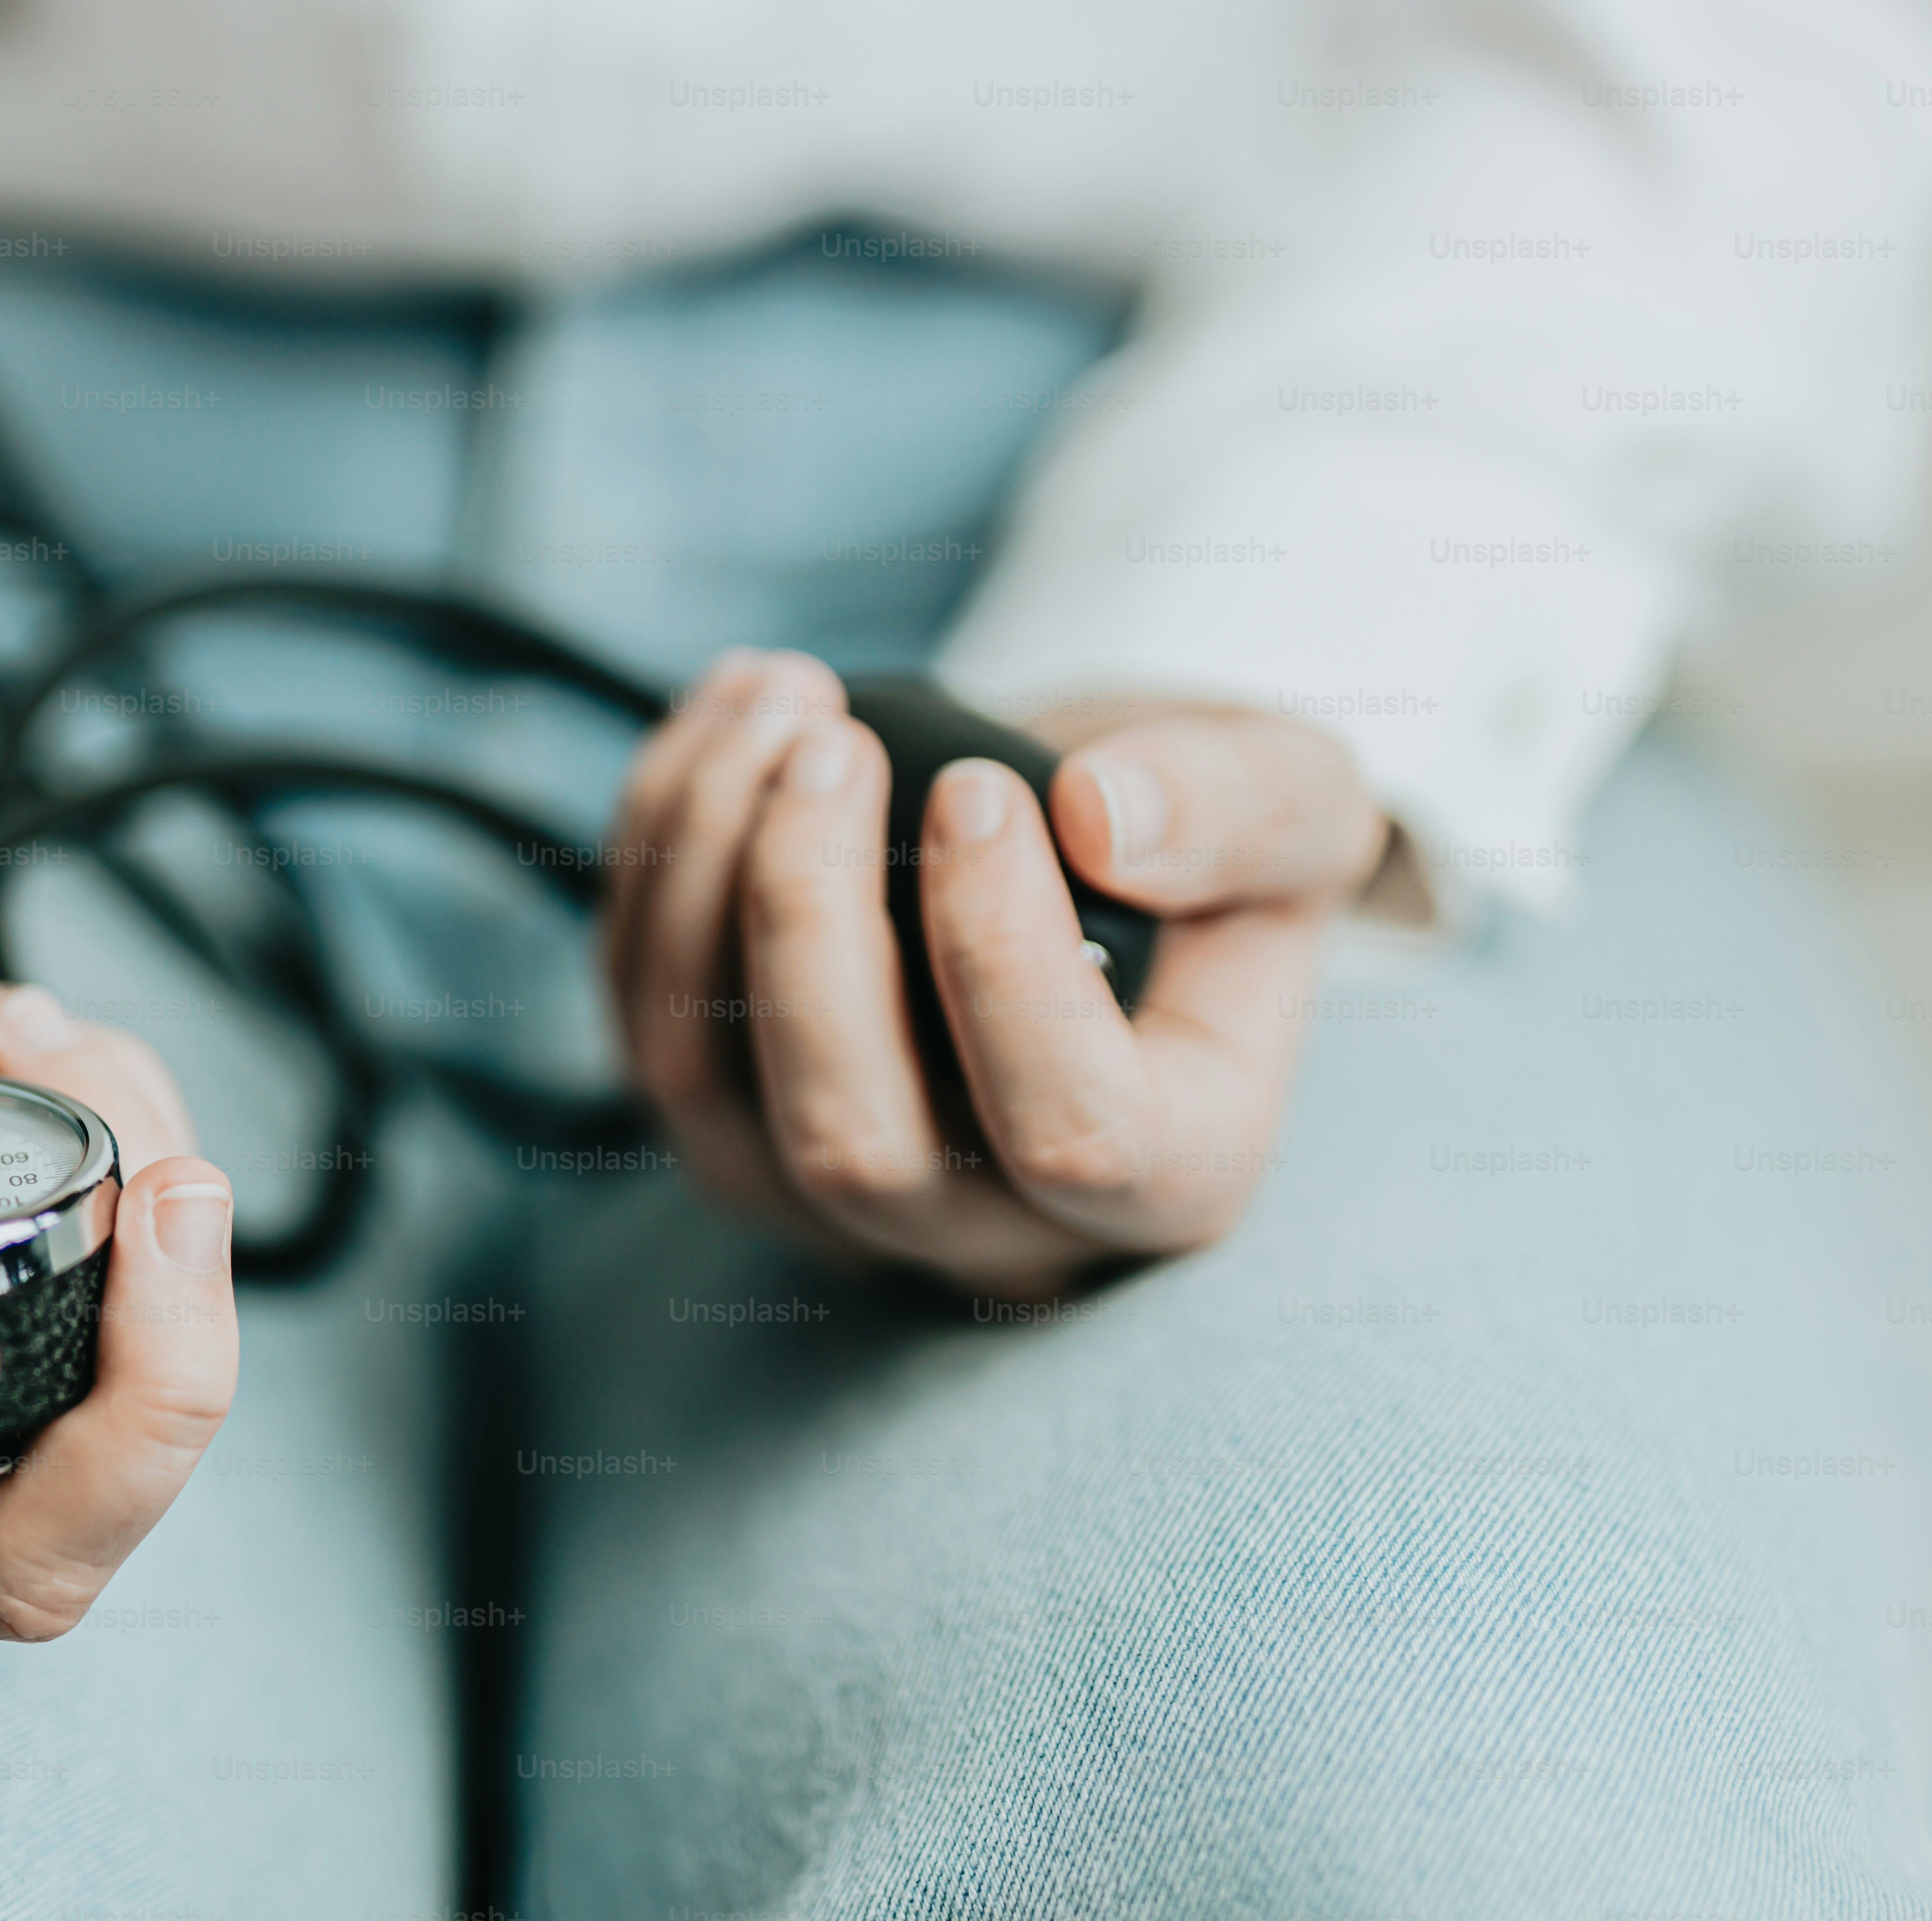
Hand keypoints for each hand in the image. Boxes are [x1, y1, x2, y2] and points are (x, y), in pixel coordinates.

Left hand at [604, 649, 1388, 1296]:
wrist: (1088, 842)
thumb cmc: (1203, 838)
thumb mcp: (1292, 800)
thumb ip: (1242, 810)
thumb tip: (1101, 820)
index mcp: (1167, 1179)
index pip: (1072, 1132)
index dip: (1001, 958)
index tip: (981, 787)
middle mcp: (987, 1232)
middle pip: (851, 1139)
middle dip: (807, 915)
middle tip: (830, 741)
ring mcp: (827, 1198)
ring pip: (706, 1082)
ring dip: (705, 867)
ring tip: (773, 698)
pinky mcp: (718, 1123)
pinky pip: (638, 1012)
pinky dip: (654, 854)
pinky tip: (720, 723)